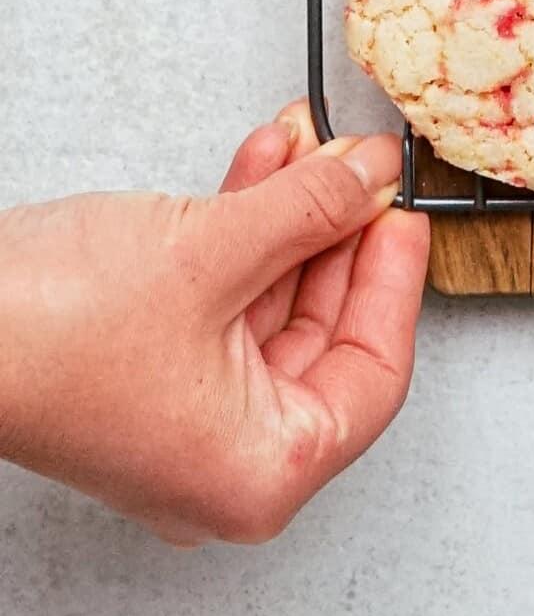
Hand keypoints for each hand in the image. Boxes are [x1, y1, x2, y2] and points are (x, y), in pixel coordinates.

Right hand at [0, 100, 429, 542]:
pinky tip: (266, 163)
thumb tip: (371, 177)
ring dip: (292, 214)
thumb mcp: (212, 250)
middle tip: (363, 166)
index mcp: (258, 472)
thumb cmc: (47, 334)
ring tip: (312, 143)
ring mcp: (183, 416)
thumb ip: (311, 209)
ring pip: (272, 302)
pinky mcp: (148, 367)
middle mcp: (224, 460)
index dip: (394, 280)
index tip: (404, 210)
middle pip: (324, 333)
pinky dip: (246, 228)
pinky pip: (224, 294)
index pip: (373, 375)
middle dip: (340, 231)